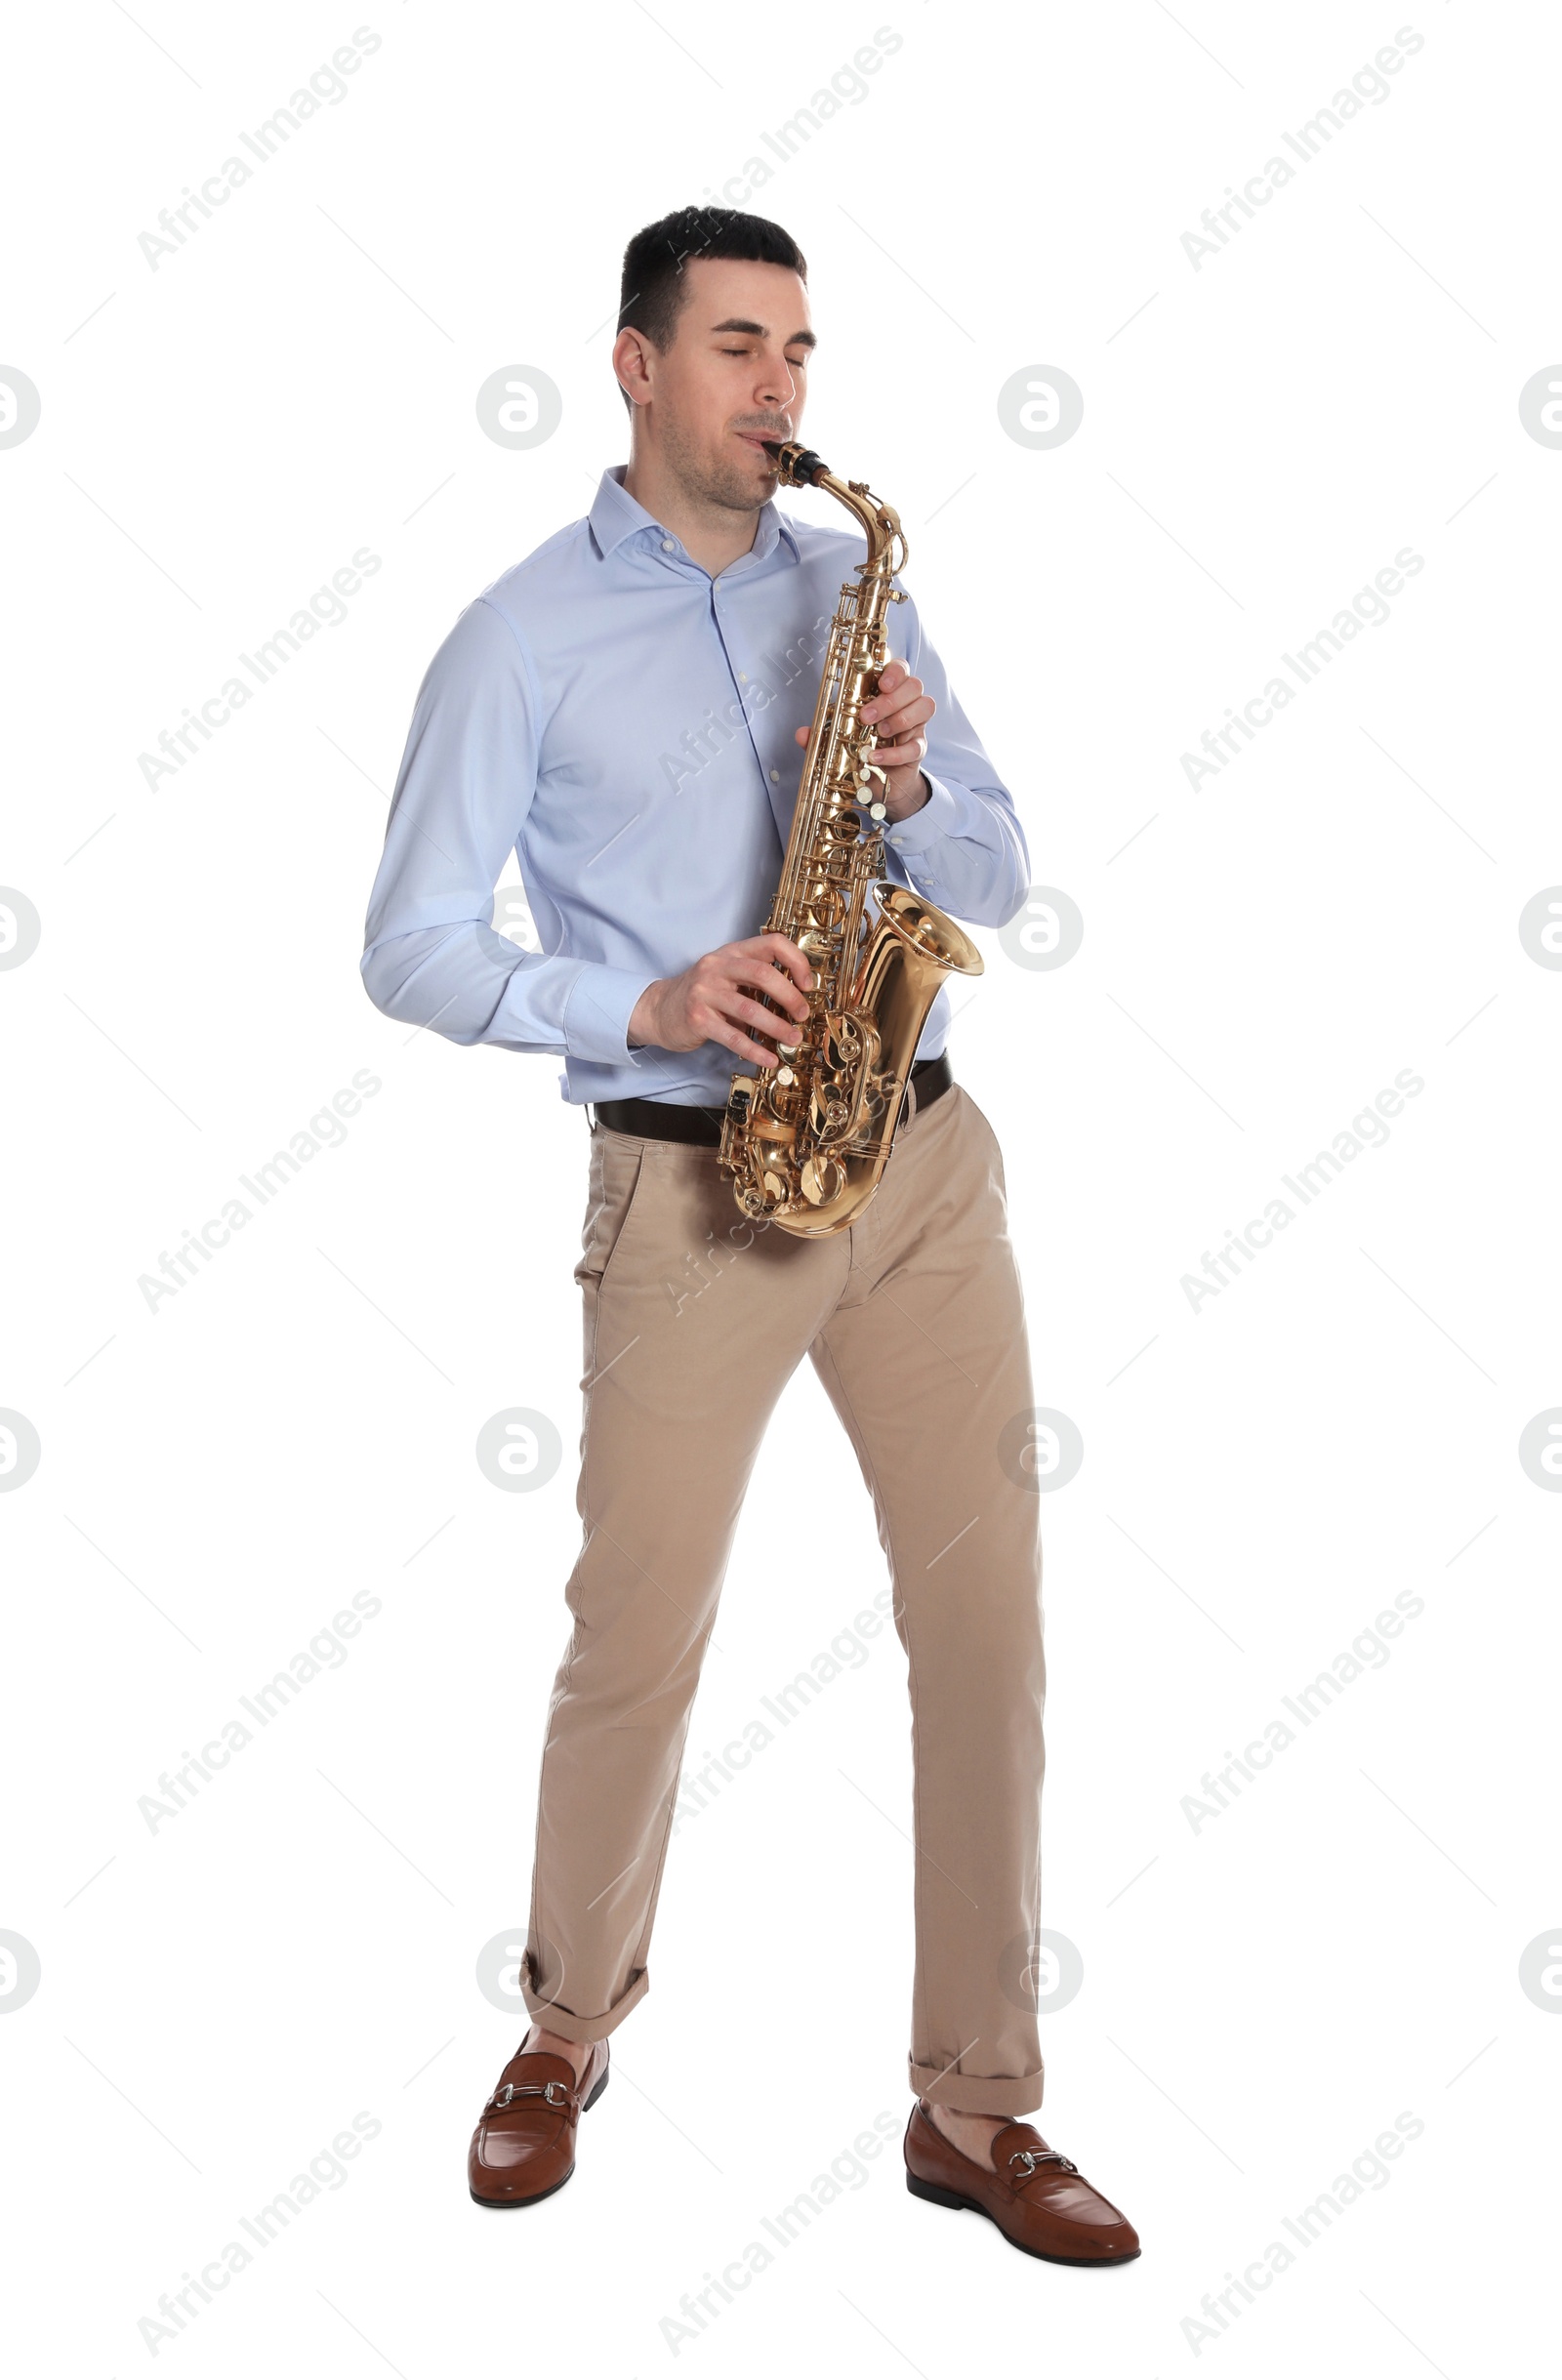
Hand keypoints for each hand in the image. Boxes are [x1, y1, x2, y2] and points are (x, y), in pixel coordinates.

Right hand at [627, 932, 813, 1067]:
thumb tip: (798, 999)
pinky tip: (769, 1059)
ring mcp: (705, 992)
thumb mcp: (727, 976)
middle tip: (803, 1014)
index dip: (796, 961)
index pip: (772, 943)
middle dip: (790, 996)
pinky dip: (755, 1050)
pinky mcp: (698, 1019)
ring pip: (750, 1009)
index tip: (808, 983)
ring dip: (777, 1027)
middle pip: (763, 974)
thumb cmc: (702, 995)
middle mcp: (717, 967)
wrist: (659, 1010)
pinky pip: (733, 1037)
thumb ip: (756, 979)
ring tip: (792, 1039)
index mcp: (732, 953)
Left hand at [793, 658, 932, 821]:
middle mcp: (905, 704)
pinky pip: (916, 745)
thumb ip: (820, 736)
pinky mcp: (918, 748)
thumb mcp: (837, 741)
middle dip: (891, 699)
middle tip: (867, 717)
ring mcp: (915, 725)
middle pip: (914, 685)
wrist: (879, 784)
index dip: (895, 670)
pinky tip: (877, 758)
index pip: (900, 668)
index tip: (881, 683)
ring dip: (900, 718)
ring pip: (925, 706)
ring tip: (879, 733)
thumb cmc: (861, 751)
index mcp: (886, 693)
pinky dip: (895, 752)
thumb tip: (801, 733)